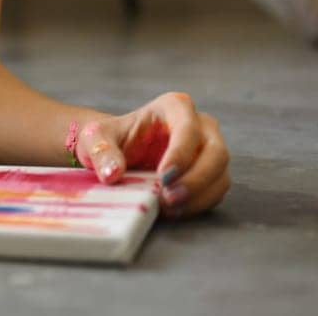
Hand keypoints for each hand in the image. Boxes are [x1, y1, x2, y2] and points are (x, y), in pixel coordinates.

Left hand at [72, 91, 229, 218]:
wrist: (119, 153)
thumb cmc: (111, 139)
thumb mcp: (96, 138)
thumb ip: (102, 151)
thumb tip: (113, 174)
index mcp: (175, 107)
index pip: (188, 128)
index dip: (181, 154)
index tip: (163, 177)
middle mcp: (201, 126)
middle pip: (216, 153)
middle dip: (195, 179)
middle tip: (168, 198)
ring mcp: (210, 150)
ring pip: (221, 175)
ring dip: (199, 196)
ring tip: (168, 208)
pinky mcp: (212, 174)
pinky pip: (216, 192)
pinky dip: (198, 204)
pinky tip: (174, 211)